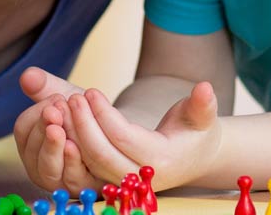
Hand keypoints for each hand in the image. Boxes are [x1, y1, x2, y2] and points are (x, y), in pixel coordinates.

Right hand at [16, 68, 97, 191]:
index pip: (23, 133)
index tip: (52, 101)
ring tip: (64, 120)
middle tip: (55, 109)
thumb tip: (28, 75)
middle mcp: (47, 172)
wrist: (124, 133)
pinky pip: (77, 179)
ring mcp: (69, 185)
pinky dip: (73, 160)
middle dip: (43, 132)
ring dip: (56, 145)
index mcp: (35, 148)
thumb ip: (46, 87)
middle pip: (35, 157)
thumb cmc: (90, 115)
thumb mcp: (68, 98)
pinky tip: (76, 142)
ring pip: (55, 172)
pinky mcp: (92, 189)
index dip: (34, 117)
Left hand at [66, 83, 219, 188]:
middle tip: (72, 97)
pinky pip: (88, 165)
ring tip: (65, 106)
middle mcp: (142, 177)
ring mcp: (126, 183)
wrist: (195, 157)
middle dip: (83, 124)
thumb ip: (202, 103)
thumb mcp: (203, 116)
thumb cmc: (197, 131)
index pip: (123, 137)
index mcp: (162, 159)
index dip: (104, 114)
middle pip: (101, 153)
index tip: (90, 91)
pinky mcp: (114, 181)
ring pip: (91, 162)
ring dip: (75, 134)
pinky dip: (75, 145)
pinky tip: (66, 123)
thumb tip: (205, 87)